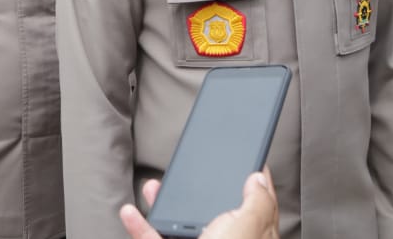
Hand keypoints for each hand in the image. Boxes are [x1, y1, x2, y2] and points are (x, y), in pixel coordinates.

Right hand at [119, 169, 279, 238]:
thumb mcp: (246, 229)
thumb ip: (256, 203)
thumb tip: (258, 181)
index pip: (260, 208)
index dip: (256, 184)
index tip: (250, 163)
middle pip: (214, 213)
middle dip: (201, 191)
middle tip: (196, 174)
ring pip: (181, 226)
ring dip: (165, 205)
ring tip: (156, 188)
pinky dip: (141, 227)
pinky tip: (133, 213)